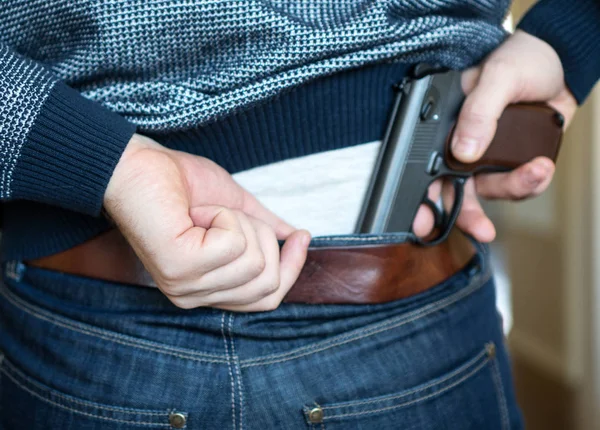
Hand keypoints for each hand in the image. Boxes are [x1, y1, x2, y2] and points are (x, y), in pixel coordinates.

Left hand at [104, 134, 310, 310]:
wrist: (136, 163)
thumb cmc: (179, 183)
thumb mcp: (237, 208)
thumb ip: (266, 228)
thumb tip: (297, 238)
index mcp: (207, 289)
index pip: (267, 300)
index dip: (292, 269)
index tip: (302, 236)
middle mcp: (195, 297)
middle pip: (267, 284)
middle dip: (263, 238)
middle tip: (229, 215)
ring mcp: (185, 287)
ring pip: (254, 262)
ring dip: (239, 222)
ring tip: (207, 211)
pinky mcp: (179, 267)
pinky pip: (234, 244)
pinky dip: (224, 216)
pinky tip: (195, 212)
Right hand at [413, 30, 577, 241]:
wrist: (561, 66)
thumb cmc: (521, 61)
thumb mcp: (498, 77)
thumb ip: (479, 111)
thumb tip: (464, 151)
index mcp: (445, 127)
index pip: (424, 167)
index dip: (422, 199)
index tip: (424, 224)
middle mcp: (461, 148)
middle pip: (454, 192)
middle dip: (467, 216)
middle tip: (481, 230)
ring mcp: (488, 159)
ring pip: (490, 192)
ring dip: (513, 187)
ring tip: (537, 170)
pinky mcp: (513, 164)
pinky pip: (518, 187)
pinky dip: (532, 183)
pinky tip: (541, 167)